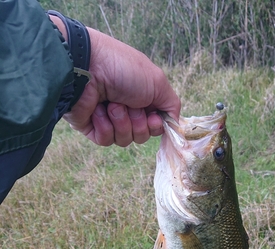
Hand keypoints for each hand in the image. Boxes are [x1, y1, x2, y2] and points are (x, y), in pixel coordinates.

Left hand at [53, 21, 179, 146]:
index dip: (156, 125)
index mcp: (142, 97)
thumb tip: (174, 124)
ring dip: (121, 123)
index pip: (156, 124)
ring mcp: (108, 119)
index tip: (153, 116)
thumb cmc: (123, 69)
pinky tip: (98, 111)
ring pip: (125, 140)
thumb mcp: (158, 83)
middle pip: (142, 135)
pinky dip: (105, 127)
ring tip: (111, 105)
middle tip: (130, 105)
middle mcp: (126, 108)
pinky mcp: (91, 127)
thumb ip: (172, 106)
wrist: (85, 67)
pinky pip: (106, 140)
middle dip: (138, 123)